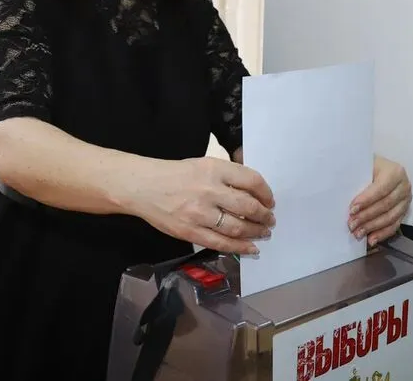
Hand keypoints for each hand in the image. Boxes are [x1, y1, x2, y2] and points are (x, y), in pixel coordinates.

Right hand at [130, 157, 275, 254]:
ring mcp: (199, 213)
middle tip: (270, 220)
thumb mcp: (204, 164)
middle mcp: (209, 190)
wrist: (143, 186)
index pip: (251, 180)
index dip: (266, 193)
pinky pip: (220, 243)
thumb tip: (254, 190)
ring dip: (255, 232)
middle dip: (264, 215)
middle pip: (247, 206)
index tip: (270, 200)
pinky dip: (240, 247)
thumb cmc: (176, 174)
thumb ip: (228, 175)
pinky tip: (251, 248)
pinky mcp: (190, 232)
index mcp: (214, 169)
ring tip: (263, 233)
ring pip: (237, 227)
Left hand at [348, 156, 411, 245]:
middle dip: (367, 216)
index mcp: (395, 172)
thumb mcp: (363, 165)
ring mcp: (406, 199)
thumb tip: (341, 193)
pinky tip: (371, 239)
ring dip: (373, 227)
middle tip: (351, 224)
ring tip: (358, 233)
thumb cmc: (368, 166)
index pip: (381, 189)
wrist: (380, 167)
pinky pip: (395, 225)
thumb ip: (356, 177)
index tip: (352, 209)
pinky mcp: (404, 211)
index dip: (367, 200)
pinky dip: (382, 234)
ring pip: (391, 217)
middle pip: (386, 205)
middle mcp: (404, 186)